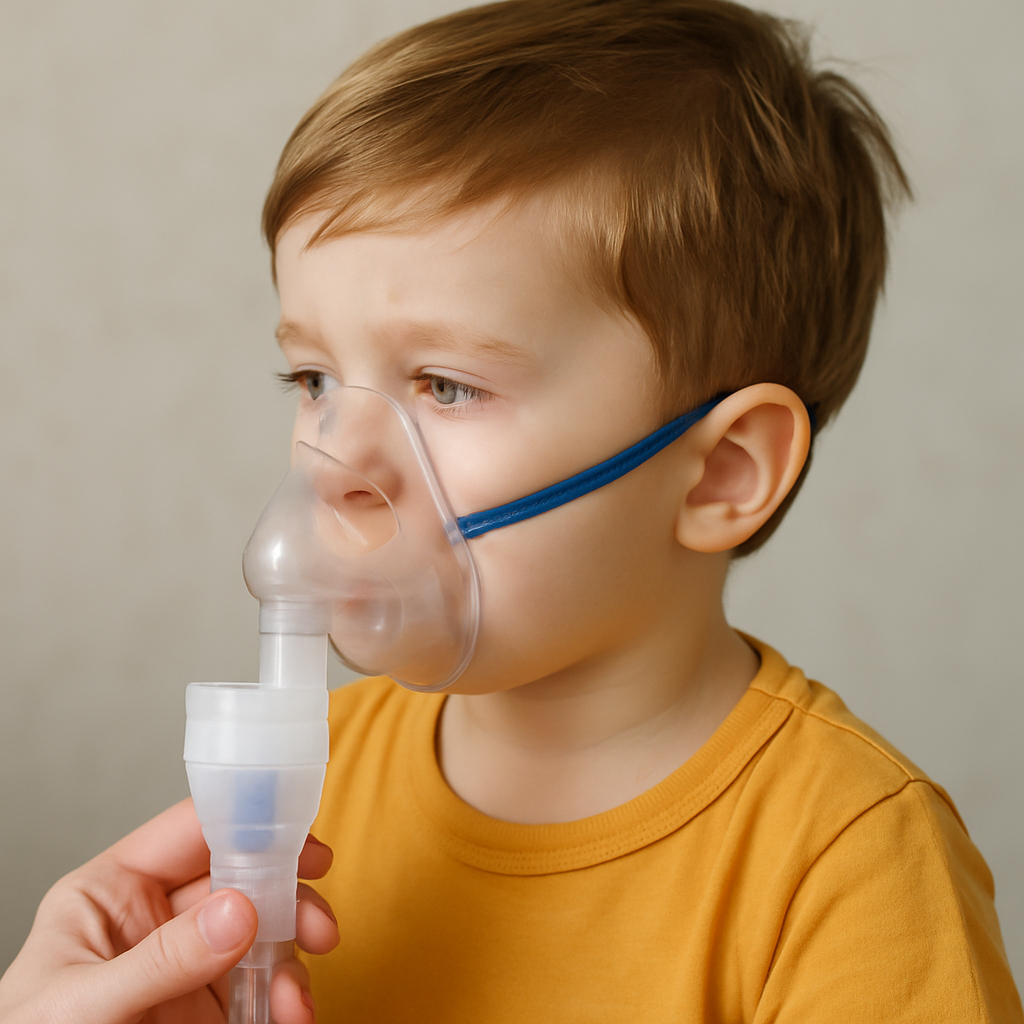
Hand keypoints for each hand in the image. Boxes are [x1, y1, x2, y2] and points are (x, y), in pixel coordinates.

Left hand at [0, 798, 338, 1023]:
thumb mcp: (82, 1008)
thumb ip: (158, 960)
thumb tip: (236, 912)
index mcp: (112, 892)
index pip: (189, 832)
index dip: (247, 819)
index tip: (297, 831)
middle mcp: (157, 920)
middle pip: (241, 875)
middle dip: (287, 893)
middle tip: (317, 917)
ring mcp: (189, 963)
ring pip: (263, 930)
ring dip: (293, 954)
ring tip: (295, 996)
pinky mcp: (211, 1007)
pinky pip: (265, 984)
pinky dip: (288, 996)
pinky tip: (290, 1014)